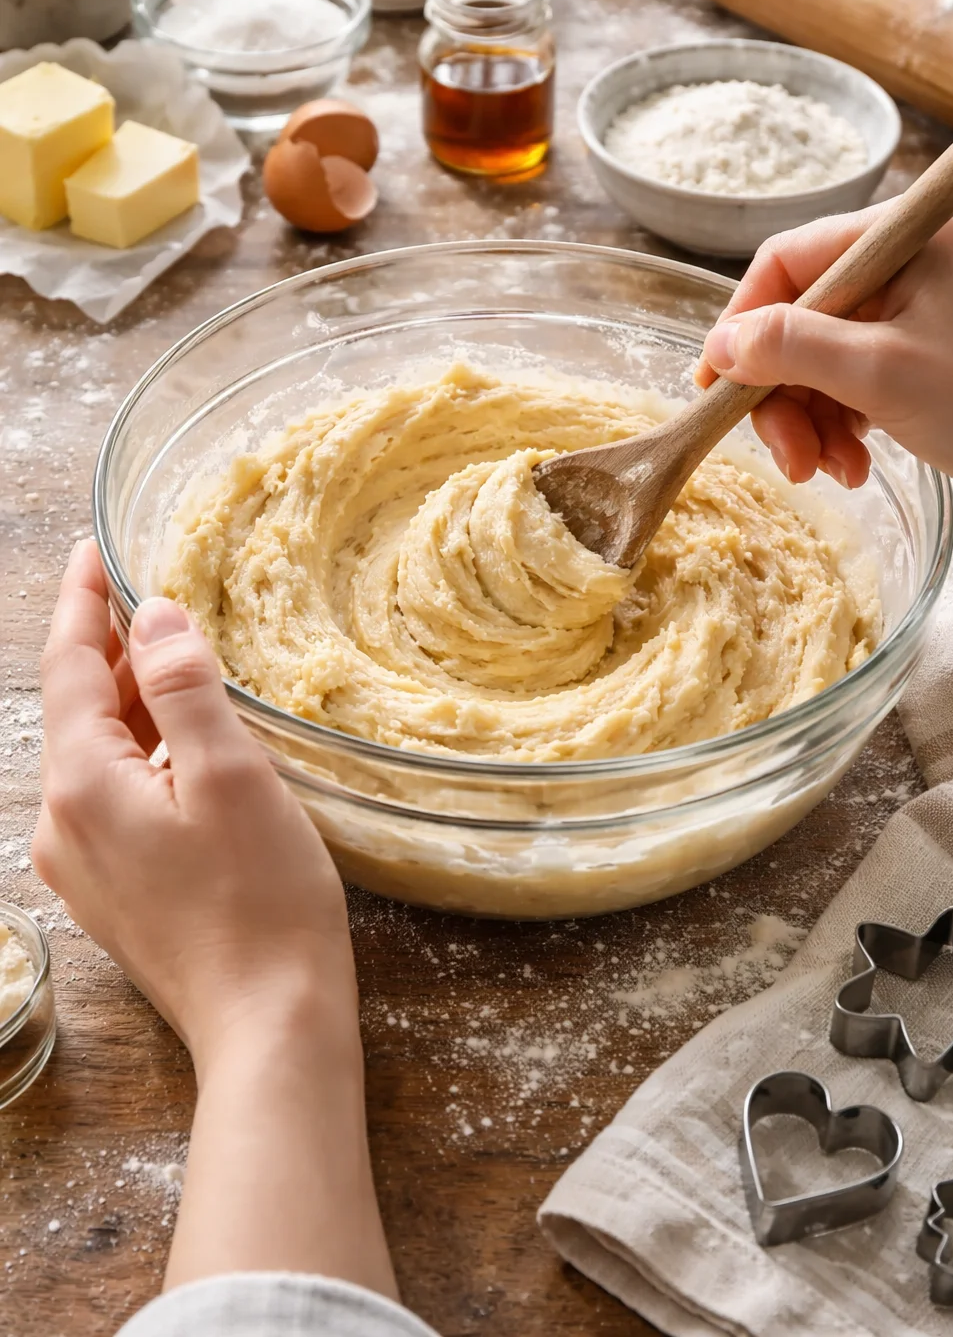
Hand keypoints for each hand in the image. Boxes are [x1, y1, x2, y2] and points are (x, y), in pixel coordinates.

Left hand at [36, 541, 398, 1298]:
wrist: (267, 1024)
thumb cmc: (262, 899)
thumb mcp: (231, 775)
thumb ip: (184, 688)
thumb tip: (152, 616)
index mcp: (84, 784)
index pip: (67, 666)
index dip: (82, 601)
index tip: (93, 550)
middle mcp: (63, 824)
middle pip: (77, 710)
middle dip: (109, 649)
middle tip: (153, 596)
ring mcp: (83, 865)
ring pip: (96, 756)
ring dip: (132, 705)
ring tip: (179, 665)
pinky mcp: (113, 893)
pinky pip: (112, 798)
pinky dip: (141, 756)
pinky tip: (185, 751)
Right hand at [694, 209, 952, 524]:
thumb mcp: (883, 373)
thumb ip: (794, 348)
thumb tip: (721, 344)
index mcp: (900, 240)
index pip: (786, 263)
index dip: (743, 323)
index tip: (717, 385)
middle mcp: (901, 270)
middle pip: (794, 321)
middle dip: (780, 393)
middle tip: (788, 455)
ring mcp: (908, 319)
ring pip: (813, 364)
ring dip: (807, 422)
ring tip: (829, 470)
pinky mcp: (914, 367)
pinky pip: (844, 390)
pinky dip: (835, 431)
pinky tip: (853, 466)